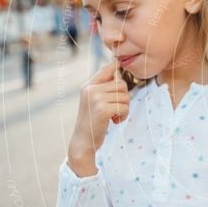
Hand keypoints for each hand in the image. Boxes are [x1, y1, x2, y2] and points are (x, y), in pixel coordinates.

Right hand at [67, 61, 129, 175]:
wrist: (82, 142)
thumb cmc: (92, 122)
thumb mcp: (94, 101)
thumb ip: (104, 87)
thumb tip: (118, 67)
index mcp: (88, 86)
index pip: (107, 69)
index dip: (116, 66)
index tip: (119, 64)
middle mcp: (90, 89)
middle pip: (121, 84)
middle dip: (125, 97)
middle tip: (118, 109)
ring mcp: (96, 99)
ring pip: (124, 96)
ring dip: (125, 108)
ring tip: (115, 116)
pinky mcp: (102, 110)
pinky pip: (124, 107)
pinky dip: (123, 115)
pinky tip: (115, 121)